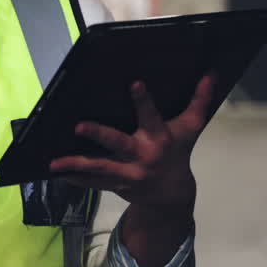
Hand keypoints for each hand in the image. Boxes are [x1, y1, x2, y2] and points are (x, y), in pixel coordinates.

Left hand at [50, 75, 214, 213]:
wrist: (172, 195)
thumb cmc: (179, 152)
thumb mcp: (191, 127)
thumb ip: (199, 99)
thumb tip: (213, 71)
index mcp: (159, 138)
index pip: (152, 116)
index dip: (144, 101)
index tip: (135, 83)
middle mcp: (142, 155)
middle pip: (118, 143)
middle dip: (99, 135)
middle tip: (79, 126)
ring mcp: (127, 173)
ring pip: (99, 168)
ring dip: (76, 165)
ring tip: (54, 162)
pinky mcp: (114, 184)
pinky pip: (91, 182)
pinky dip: (73, 178)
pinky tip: (53, 172)